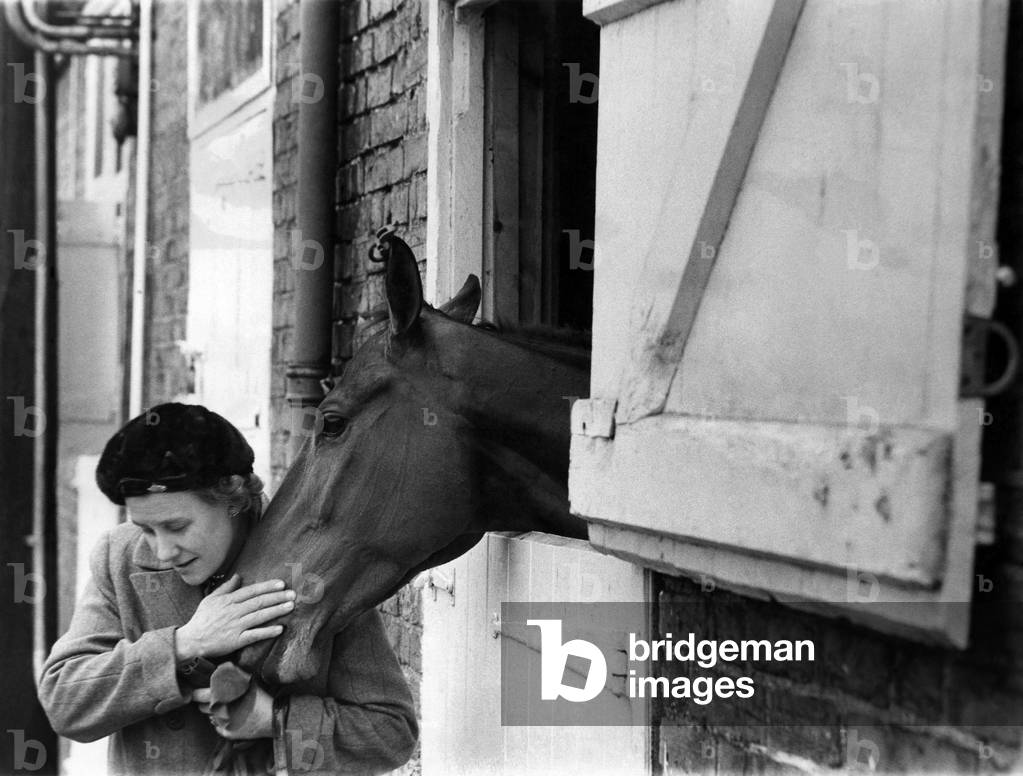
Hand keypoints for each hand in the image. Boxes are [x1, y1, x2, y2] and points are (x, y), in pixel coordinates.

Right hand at [175, 575, 294, 660]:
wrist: (191, 640)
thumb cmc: (202, 619)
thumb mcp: (211, 599)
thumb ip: (226, 588)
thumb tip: (238, 576)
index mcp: (228, 601)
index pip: (251, 591)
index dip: (267, 586)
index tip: (282, 583)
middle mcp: (233, 612)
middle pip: (258, 602)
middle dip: (277, 597)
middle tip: (293, 593)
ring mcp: (235, 626)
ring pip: (259, 616)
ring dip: (276, 611)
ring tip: (291, 606)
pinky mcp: (236, 641)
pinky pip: (254, 635)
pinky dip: (267, 632)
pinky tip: (280, 629)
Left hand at [193, 682, 274, 739]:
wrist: (273, 718)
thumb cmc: (261, 699)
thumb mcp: (249, 684)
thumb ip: (235, 678)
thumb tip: (223, 668)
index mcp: (223, 699)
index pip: (200, 696)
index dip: (196, 693)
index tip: (194, 692)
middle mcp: (220, 713)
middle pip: (203, 708)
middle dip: (204, 703)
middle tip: (210, 699)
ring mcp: (223, 725)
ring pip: (211, 717)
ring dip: (214, 712)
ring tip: (225, 707)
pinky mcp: (228, 734)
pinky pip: (218, 727)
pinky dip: (221, 722)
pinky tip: (230, 717)